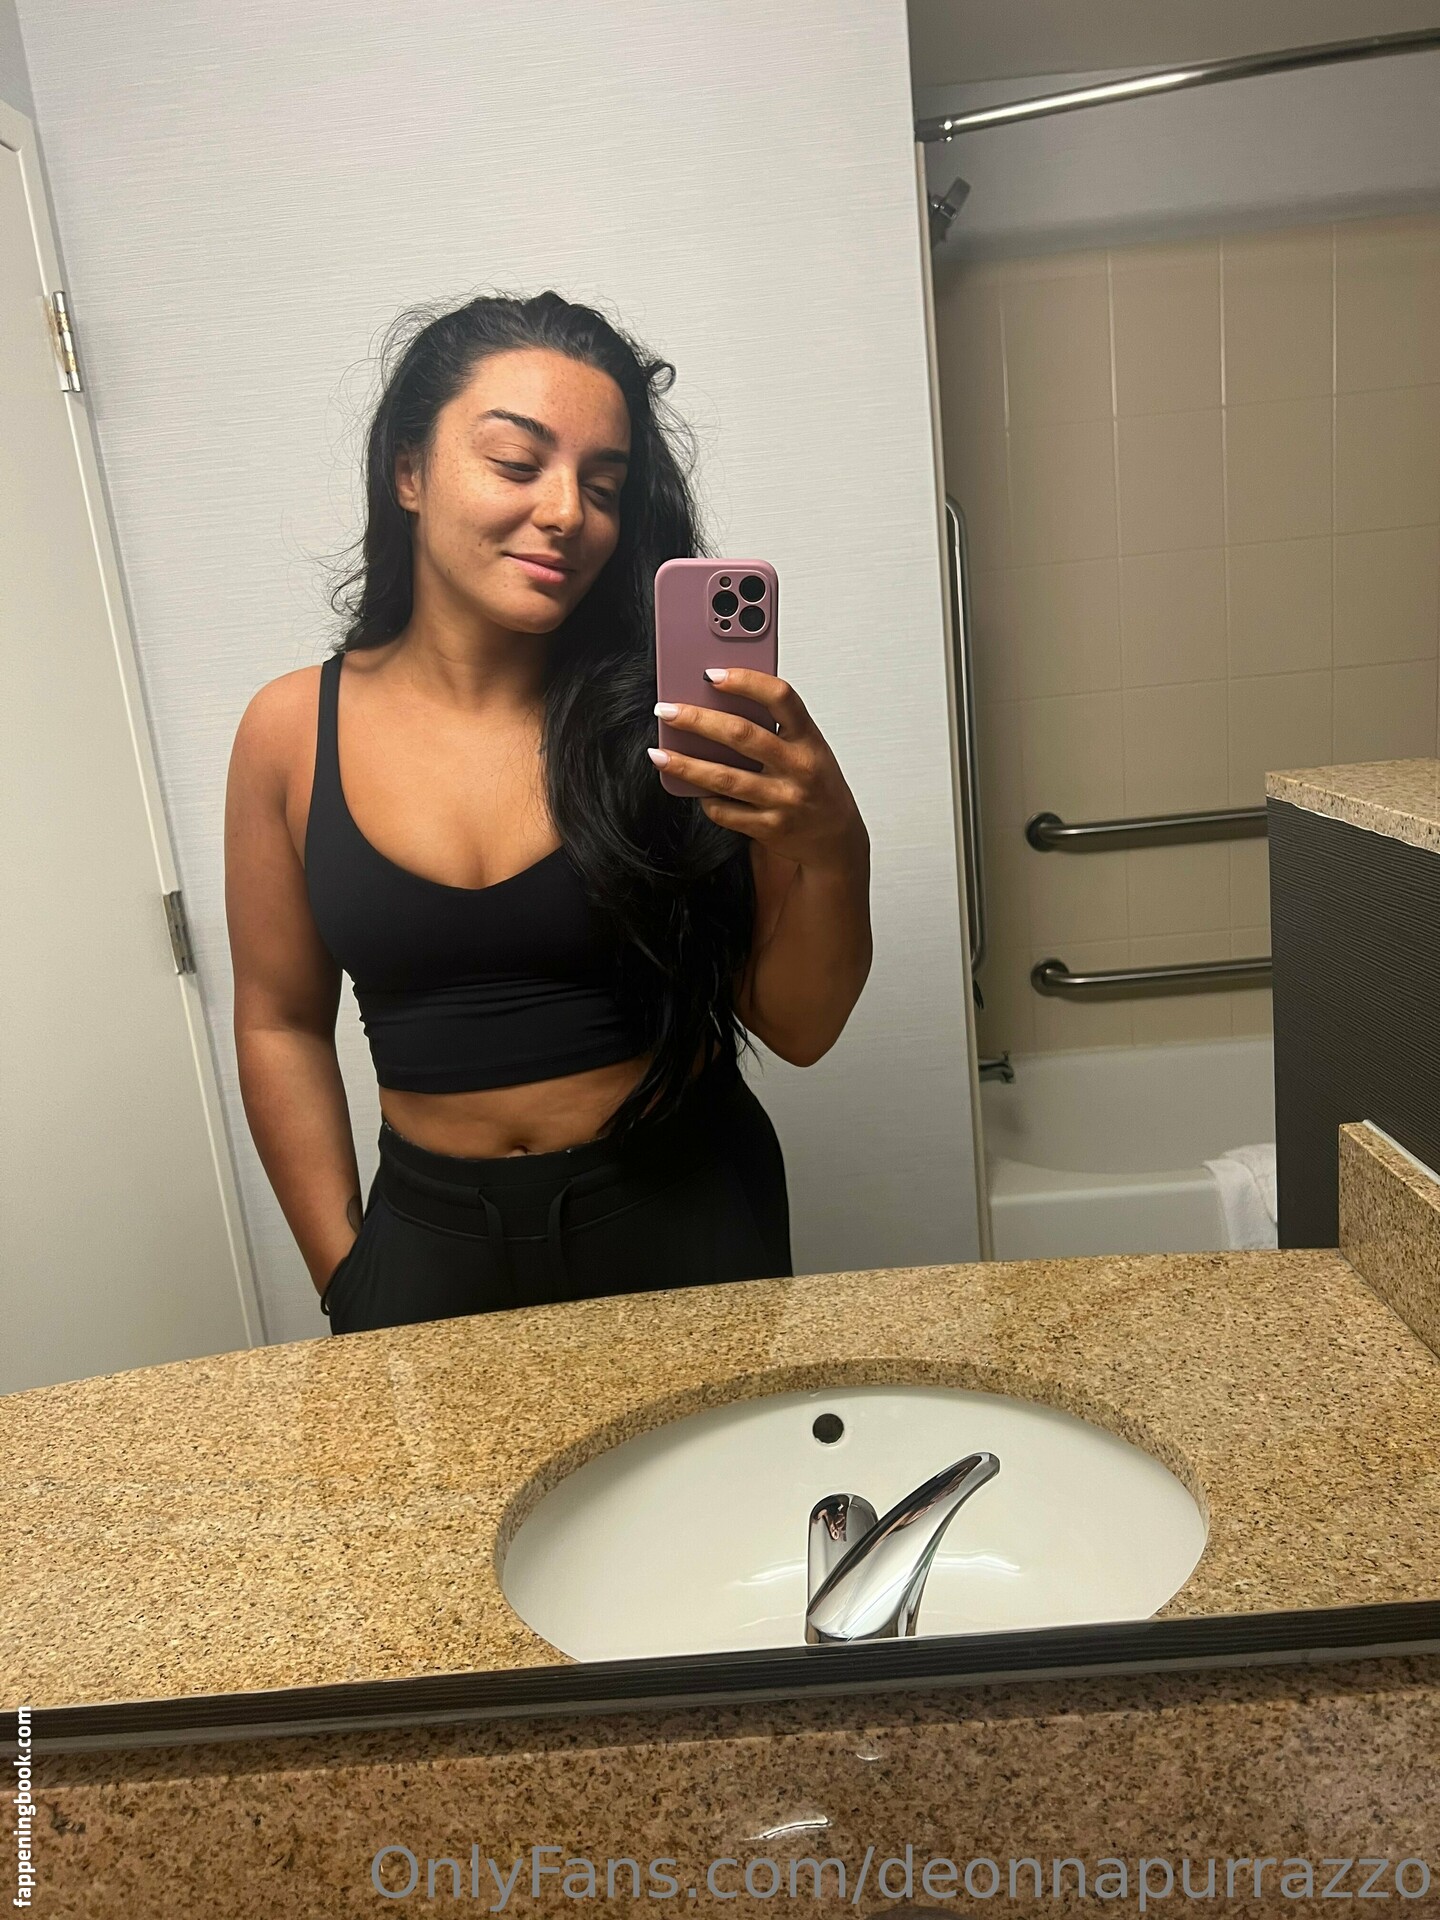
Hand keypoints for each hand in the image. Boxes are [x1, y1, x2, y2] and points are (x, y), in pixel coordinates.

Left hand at [648, 668, 865, 870]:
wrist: (835, 838)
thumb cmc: (815, 784)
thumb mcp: (807, 748)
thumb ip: (775, 727)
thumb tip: (717, 703)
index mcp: (809, 738)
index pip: (780, 697)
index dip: (746, 681)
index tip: (712, 674)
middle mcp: (798, 767)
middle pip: (741, 735)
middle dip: (697, 720)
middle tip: (667, 711)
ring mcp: (783, 799)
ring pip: (724, 778)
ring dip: (685, 764)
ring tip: (659, 753)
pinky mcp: (768, 827)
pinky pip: (724, 811)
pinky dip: (704, 798)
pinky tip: (691, 788)